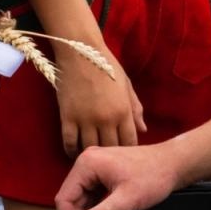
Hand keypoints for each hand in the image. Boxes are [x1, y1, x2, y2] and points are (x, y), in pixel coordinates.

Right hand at [55, 143, 180, 209]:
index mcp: (87, 164)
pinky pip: (94, 197)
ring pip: (84, 201)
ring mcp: (96, 168)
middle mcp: (88, 163)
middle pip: (74, 202)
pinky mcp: (105, 174)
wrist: (174, 164)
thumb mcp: (125, 201)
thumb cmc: (153, 176)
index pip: (65, 199)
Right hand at [56, 41, 145, 155]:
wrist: (80, 51)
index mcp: (123, 110)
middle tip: (107, 158)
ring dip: (91, 153)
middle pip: (111, 148)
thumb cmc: (106, 65)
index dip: (127, 150)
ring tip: (91, 156)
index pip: (129, 141)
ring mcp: (85, 119)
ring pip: (90, 148)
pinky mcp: (67, 117)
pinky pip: (69, 142)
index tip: (124, 152)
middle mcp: (106, 119)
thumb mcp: (126, 85)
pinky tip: (74, 151)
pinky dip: (71, 150)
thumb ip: (135, 108)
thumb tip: (143, 129)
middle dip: (111, 155)